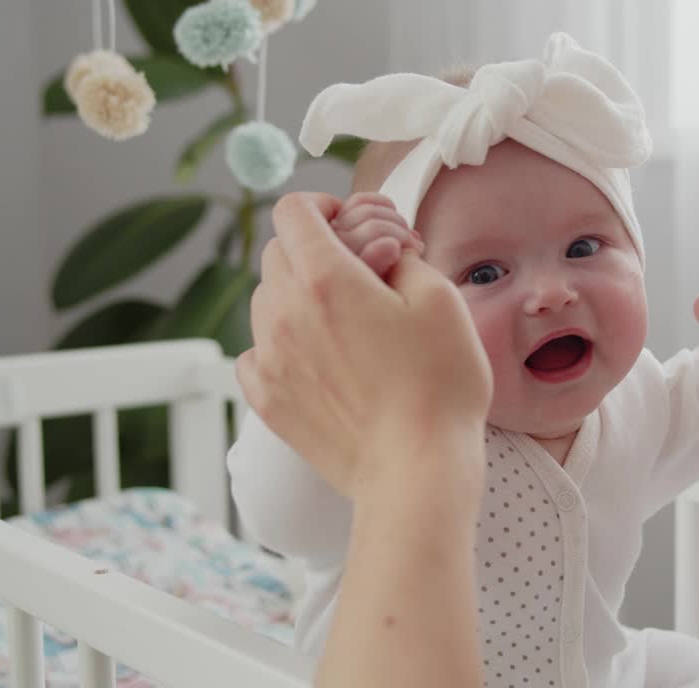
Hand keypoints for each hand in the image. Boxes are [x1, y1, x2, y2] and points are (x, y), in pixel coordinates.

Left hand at [237, 192, 492, 499]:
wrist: (417, 470)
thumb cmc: (439, 387)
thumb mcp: (441, 299)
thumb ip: (402, 256)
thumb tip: (380, 250)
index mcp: (326, 279)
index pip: (294, 211)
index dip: (324, 206)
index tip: (350, 223)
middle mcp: (284, 313)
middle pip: (277, 253)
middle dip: (316, 250)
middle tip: (360, 273)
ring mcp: (270, 359)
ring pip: (266, 300)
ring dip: (298, 295)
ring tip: (345, 320)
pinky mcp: (269, 400)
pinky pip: (257, 351)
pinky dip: (282, 343)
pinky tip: (320, 358)